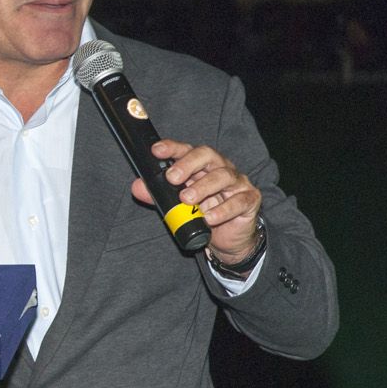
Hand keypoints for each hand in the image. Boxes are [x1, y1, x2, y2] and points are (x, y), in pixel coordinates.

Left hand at [132, 139, 261, 263]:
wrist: (228, 239)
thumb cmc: (203, 214)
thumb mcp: (178, 206)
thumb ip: (158, 196)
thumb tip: (136, 188)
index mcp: (201, 166)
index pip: (187, 150)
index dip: (173, 148)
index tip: (157, 150)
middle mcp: (220, 169)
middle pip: (207, 156)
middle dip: (188, 164)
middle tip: (172, 178)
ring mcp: (237, 183)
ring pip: (223, 176)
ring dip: (203, 187)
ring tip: (187, 200)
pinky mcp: (249, 200)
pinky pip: (239, 201)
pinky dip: (223, 209)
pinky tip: (209, 217)